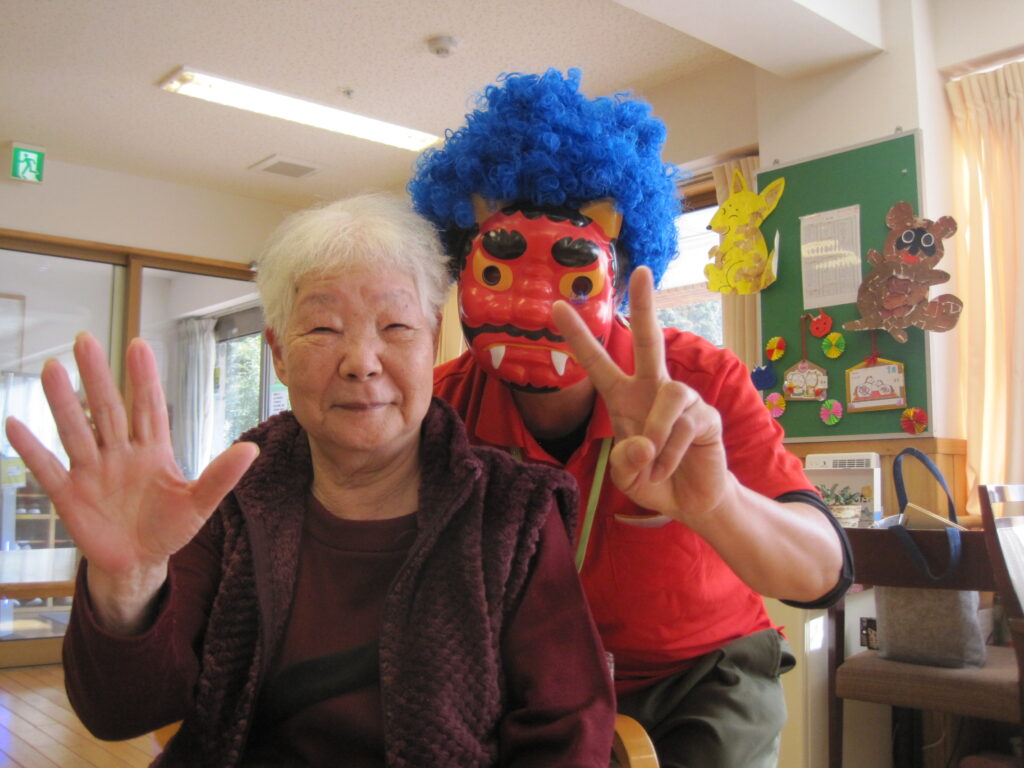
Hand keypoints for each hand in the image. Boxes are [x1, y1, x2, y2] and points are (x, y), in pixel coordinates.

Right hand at [4, 333, 256, 628]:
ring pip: (76, 430)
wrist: (138, 563)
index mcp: (152, 451)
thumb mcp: (199, 504)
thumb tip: (252, 450)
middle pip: (107, 409)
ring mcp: (92, 471)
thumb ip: (220, 477)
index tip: (139, 344)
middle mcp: (119, 453)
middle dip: (98, 376)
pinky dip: (32, 449)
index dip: (143, 378)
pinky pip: (48, 469)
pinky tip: (15, 424)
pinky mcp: (70, 495)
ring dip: (63, 402)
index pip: (148, 407)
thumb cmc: (170, 528)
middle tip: (85, 340)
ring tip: (51, 369)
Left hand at [551, 268, 731, 522]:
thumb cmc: (652, 479)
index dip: (578, 336)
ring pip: (669, 396)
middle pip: (648, 340)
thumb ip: (625, 461)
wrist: (690, 501)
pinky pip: (686, 426)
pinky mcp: (707, 417)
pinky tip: (668, 469)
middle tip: (640, 271)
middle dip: (645, 306)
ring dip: (656, 433)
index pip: (597, 362)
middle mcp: (652, 390)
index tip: (557, 306)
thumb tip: (645, 439)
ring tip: (652, 463)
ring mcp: (683, 401)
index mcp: (623, 398)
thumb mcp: (625, 475)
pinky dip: (670, 453)